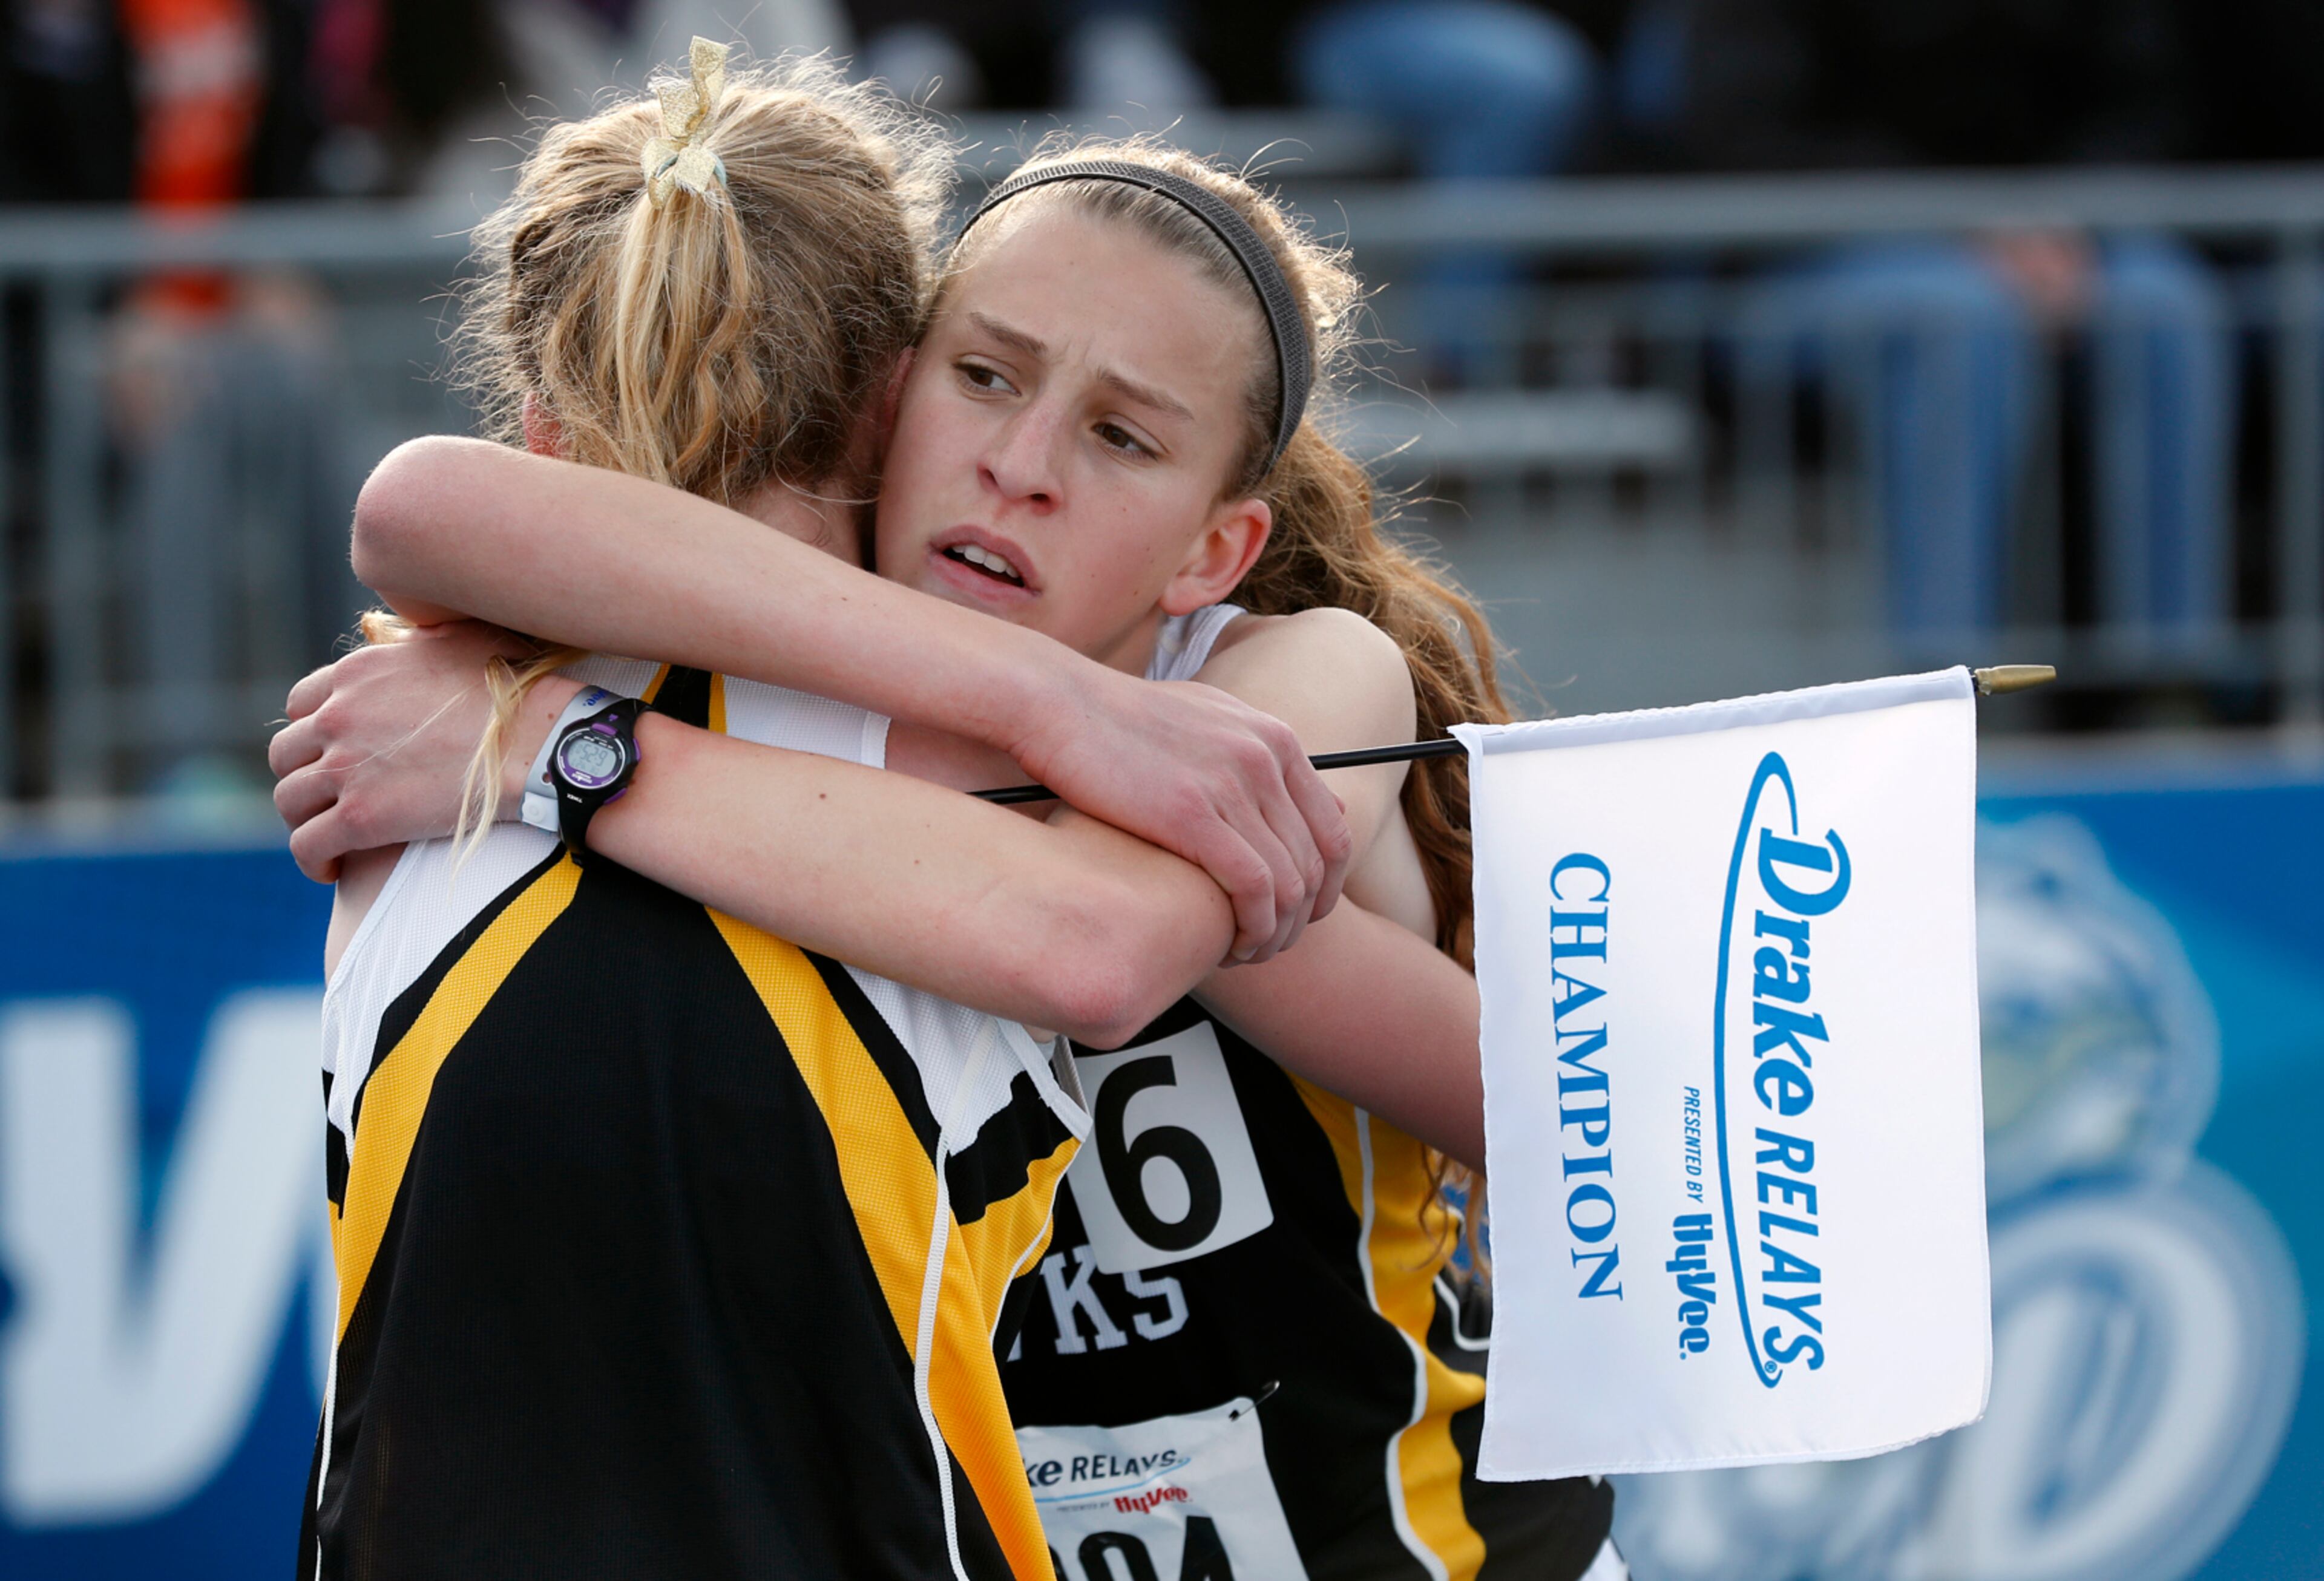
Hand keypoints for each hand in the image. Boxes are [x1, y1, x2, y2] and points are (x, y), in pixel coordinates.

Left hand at [269, 621, 570, 881]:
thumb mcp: (461, 638)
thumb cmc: (516, 692)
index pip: (301, 703)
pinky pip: (307, 845)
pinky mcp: (360, 817)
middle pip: (286, 753)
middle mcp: (338, 716)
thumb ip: (420, 639)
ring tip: (329, 836)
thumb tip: (423, 636)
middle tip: (330, 797)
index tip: (334, 752)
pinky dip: (312, 859)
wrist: (537, 743)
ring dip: (304, 820)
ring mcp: (345, 767)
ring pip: (289, 800)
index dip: (313, 732)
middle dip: (302, 776)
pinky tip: (331, 868)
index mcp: (357, 674)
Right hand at [1010, 670, 1351, 964]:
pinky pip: (1253, 888)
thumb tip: (1290, 787)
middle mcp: (1265, 758)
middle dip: (1300, 920)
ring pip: (1289, 883)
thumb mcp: (1205, 721)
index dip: (1325, 889)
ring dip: (1274, 934)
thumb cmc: (1118, 721)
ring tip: (1244, 954)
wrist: (1059, 704)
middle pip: (1316, 865)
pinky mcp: (1193, 813)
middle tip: (1267, 947)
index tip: (1298, 919)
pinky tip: (1225, 947)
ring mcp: (1233, 784)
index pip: (1333, 831)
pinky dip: (1250, 929)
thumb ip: (1252, 754)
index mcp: (1273, 739)